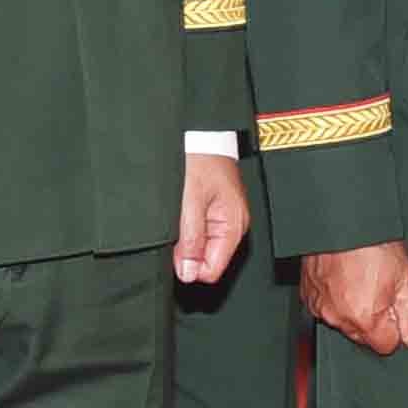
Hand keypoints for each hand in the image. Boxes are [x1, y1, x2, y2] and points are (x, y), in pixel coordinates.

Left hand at [176, 152, 251, 285]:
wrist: (201, 133)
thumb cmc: (201, 159)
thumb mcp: (191, 201)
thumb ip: (191, 239)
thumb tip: (189, 273)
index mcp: (233, 226)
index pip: (212, 269)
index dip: (189, 266)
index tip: (174, 250)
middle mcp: (233, 225)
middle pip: (206, 259)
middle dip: (186, 250)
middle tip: (175, 224)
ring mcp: (223, 218)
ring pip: (200, 246)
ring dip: (184, 237)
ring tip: (179, 212)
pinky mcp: (214, 211)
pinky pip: (198, 232)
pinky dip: (185, 227)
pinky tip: (181, 210)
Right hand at [303, 241, 407, 353]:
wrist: (343, 219)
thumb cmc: (373, 243)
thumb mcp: (407, 278)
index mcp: (365, 318)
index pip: (386, 346)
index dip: (396, 328)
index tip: (395, 309)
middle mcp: (339, 318)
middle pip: (364, 336)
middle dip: (374, 319)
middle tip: (379, 288)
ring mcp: (320, 307)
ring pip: (344, 322)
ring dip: (354, 309)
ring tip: (361, 280)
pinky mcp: (308, 295)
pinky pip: (326, 308)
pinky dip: (336, 299)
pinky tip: (345, 279)